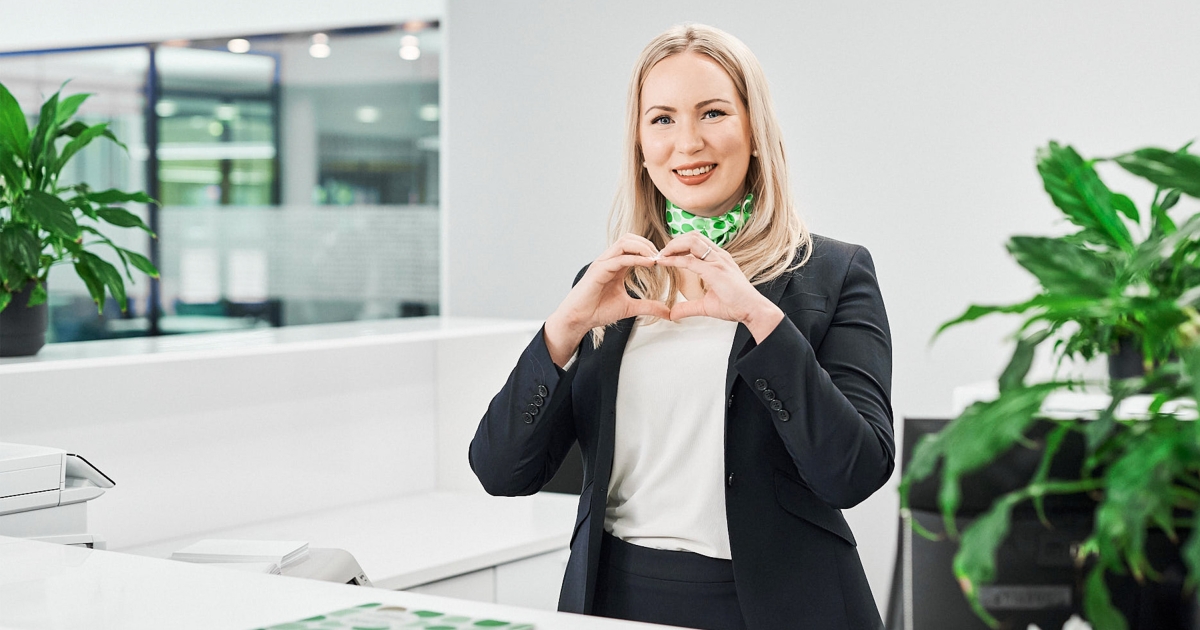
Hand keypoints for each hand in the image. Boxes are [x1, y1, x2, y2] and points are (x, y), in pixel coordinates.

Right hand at [545, 234, 670, 365]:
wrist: (579, 319)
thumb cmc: (598, 311)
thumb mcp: (630, 308)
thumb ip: (649, 307)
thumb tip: (668, 312)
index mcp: (616, 265)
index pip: (634, 246)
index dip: (650, 250)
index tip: (665, 260)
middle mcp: (609, 260)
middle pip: (629, 238)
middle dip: (648, 244)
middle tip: (663, 256)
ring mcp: (603, 263)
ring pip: (624, 243)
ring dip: (643, 247)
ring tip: (656, 258)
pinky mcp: (598, 271)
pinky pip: (619, 259)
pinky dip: (636, 259)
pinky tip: (649, 263)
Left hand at [655, 232, 783, 342]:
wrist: (753, 310)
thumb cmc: (736, 305)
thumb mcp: (706, 305)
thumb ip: (688, 307)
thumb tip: (673, 313)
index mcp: (719, 259)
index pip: (696, 242)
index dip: (679, 245)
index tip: (665, 255)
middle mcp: (719, 256)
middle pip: (692, 236)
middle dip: (674, 241)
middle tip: (661, 253)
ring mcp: (718, 261)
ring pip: (691, 241)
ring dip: (673, 246)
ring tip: (661, 255)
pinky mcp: (716, 271)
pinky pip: (690, 260)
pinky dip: (674, 259)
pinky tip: (664, 262)